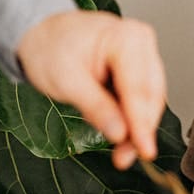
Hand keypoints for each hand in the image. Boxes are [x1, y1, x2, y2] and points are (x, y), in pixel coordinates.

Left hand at [16, 11, 167, 170]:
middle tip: (125, 157)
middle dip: (140, 130)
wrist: (43, 36)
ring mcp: (143, 56)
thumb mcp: (66, 80)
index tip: (143, 150)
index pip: (139, 89)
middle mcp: (141, 43)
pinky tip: (122, 135)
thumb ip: (96, 107)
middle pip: (150, 97)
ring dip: (138, 130)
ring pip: (151, 102)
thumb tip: (120, 133)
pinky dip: (134, 121)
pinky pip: (143, 101)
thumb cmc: (50, 48)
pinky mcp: (140, 71)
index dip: (141, 124)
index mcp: (126, 38)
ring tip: (121, 152)